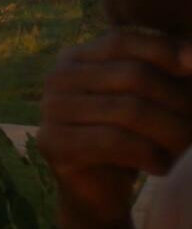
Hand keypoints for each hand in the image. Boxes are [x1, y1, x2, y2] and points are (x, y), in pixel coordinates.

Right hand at [37, 32, 191, 228]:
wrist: (96, 188)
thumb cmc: (127, 136)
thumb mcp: (143, 97)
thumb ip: (162, 71)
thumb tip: (191, 56)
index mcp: (75, 57)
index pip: (121, 40)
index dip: (162, 49)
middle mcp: (57, 77)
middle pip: (132, 75)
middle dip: (177, 100)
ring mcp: (51, 109)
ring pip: (128, 110)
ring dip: (170, 132)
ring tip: (185, 147)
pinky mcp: (53, 142)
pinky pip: (113, 141)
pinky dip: (149, 155)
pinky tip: (161, 166)